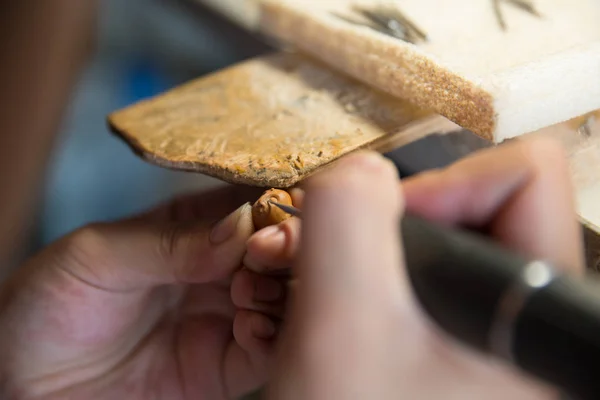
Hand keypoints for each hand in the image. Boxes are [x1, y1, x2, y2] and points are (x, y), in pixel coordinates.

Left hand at [0, 185, 276, 399]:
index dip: (275, 201)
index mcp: (197, 225)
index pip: (254, 202)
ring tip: (246, 292)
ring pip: (288, 296)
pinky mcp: (229, 363)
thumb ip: (170, 243)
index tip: (277, 211)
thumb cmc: (52, 303)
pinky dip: (275, 335)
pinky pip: (272, 349)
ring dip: (282, 290)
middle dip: (287, 246)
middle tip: (266, 252)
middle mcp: (221, 267)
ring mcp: (229, 314)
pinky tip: (250, 327)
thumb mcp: (100, 256)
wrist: (29, 381)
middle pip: (282, 247)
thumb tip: (242, 227)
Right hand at [239, 139, 583, 398]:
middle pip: (483, 206)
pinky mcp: (468, 345)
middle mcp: (538, 330)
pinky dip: (380, 280)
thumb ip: (347, 218)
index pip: (525, 178)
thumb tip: (361, 171)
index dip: (441, 187)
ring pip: (449, 241)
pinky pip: (430, 276)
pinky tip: (353, 315)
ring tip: (343, 299)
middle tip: (350, 270)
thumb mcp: (339, 327)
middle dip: (397, 227)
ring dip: (380, 256)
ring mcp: (502, 340)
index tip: (379, 234)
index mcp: (546, 323)